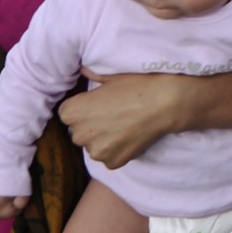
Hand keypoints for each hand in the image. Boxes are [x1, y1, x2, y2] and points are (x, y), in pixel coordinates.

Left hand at [62, 69, 185, 167]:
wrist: (165, 103)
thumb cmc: (137, 86)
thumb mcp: (110, 77)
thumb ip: (92, 76)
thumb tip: (83, 70)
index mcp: (72, 112)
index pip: (67, 114)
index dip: (83, 109)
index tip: (98, 105)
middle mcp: (79, 134)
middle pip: (79, 132)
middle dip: (91, 126)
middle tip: (113, 115)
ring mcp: (96, 151)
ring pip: (95, 147)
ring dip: (104, 140)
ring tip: (124, 126)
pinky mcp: (113, 163)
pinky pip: (110, 158)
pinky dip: (118, 151)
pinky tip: (130, 137)